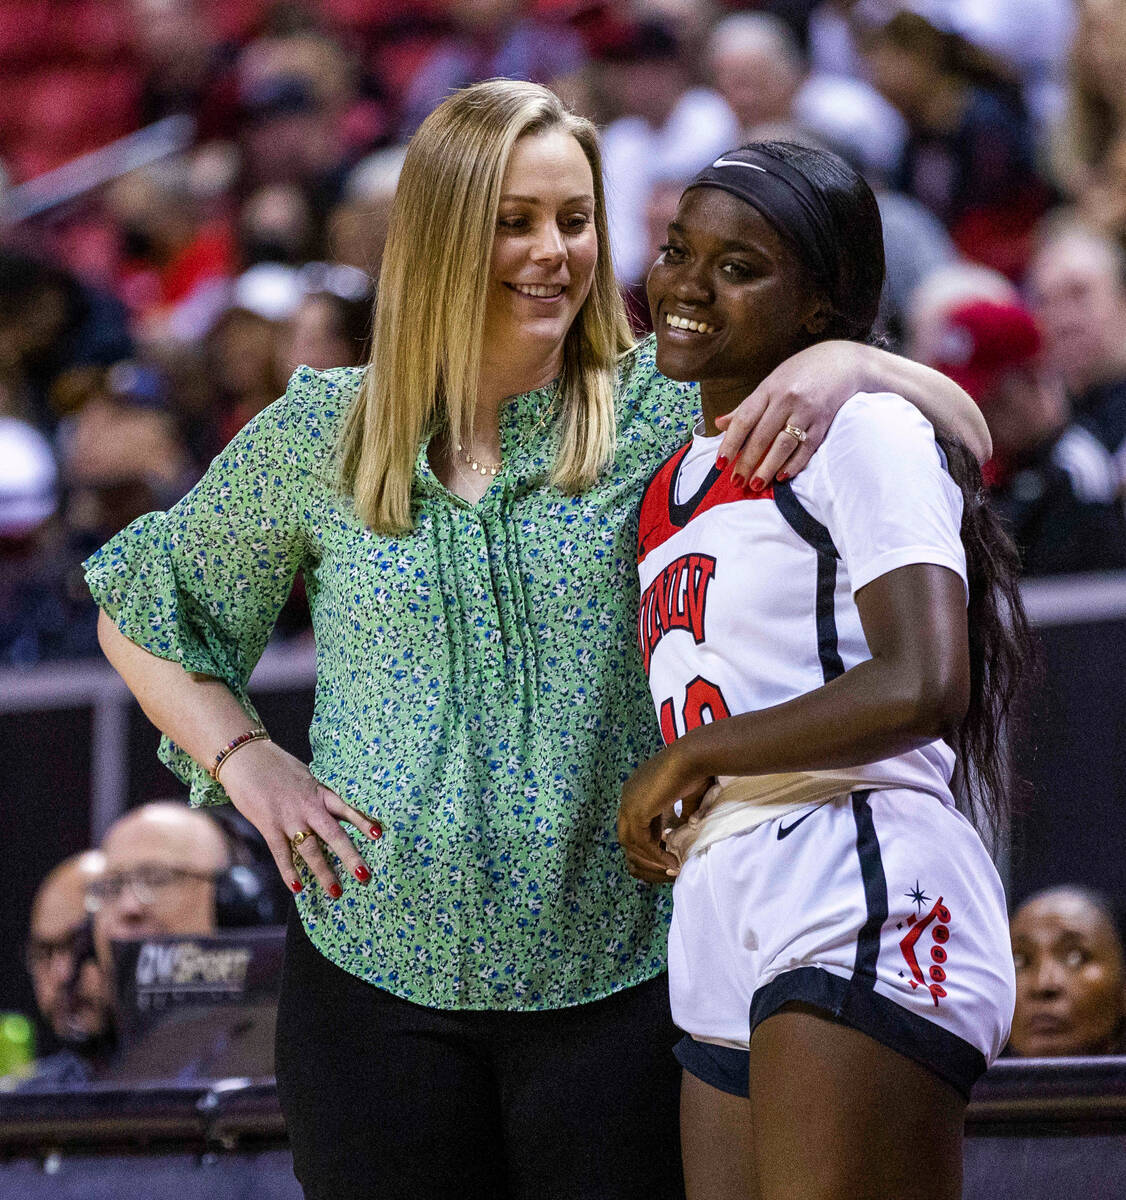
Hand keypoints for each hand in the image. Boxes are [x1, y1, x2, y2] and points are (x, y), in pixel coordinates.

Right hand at [217, 739, 382, 896]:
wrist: (246, 757)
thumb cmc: (277, 765)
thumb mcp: (306, 776)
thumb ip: (318, 794)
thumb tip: (334, 810)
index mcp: (320, 791)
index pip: (346, 808)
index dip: (363, 821)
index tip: (379, 834)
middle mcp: (308, 806)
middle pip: (334, 834)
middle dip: (350, 857)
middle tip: (365, 876)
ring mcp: (288, 817)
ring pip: (310, 849)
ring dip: (324, 872)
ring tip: (336, 892)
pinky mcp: (269, 825)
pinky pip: (282, 853)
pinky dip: (289, 872)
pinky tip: (298, 888)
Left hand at [617, 745, 705, 883]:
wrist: (695, 756)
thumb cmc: (696, 769)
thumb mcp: (688, 795)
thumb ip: (683, 811)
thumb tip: (687, 827)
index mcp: (637, 788)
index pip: (636, 821)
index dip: (651, 838)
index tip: (668, 849)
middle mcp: (629, 794)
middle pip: (627, 834)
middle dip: (645, 853)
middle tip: (665, 865)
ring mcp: (629, 802)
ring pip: (630, 842)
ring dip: (650, 859)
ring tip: (670, 869)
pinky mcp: (636, 811)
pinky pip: (641, 842)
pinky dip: (655, 856)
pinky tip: (671, 864)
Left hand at [714, 340, 871, 485]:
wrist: (842, 361)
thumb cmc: (800, 374)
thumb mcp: (770, 383)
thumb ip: (746, 406)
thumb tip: (719, 424)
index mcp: (768, 389)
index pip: (744, 419)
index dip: (730, 442)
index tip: (720, 463)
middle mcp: (786, 399)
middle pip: (762, 436)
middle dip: (747, 462)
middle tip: (736, 482)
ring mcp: (807, 410)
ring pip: (784, 444)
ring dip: (768, 467)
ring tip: (755, 485)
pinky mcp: (824, 421)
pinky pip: (807, 448)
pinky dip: (794, 464)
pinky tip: (782, 477)